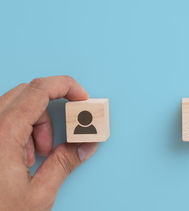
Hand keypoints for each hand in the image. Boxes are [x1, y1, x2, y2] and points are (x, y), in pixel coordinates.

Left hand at [0, 76, 97, 210]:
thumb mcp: (38, 194)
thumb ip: (66, 163)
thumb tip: (87, 144)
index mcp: (3, 135)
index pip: (39, 90)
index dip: (67, 86)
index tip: (82, 97)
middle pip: (27, 93)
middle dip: (50, 109)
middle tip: (62, 134)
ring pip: (14, 105)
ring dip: (35, 123)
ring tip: (38, 154)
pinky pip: (2, 120)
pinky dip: (20, 130)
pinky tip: (22, 158)